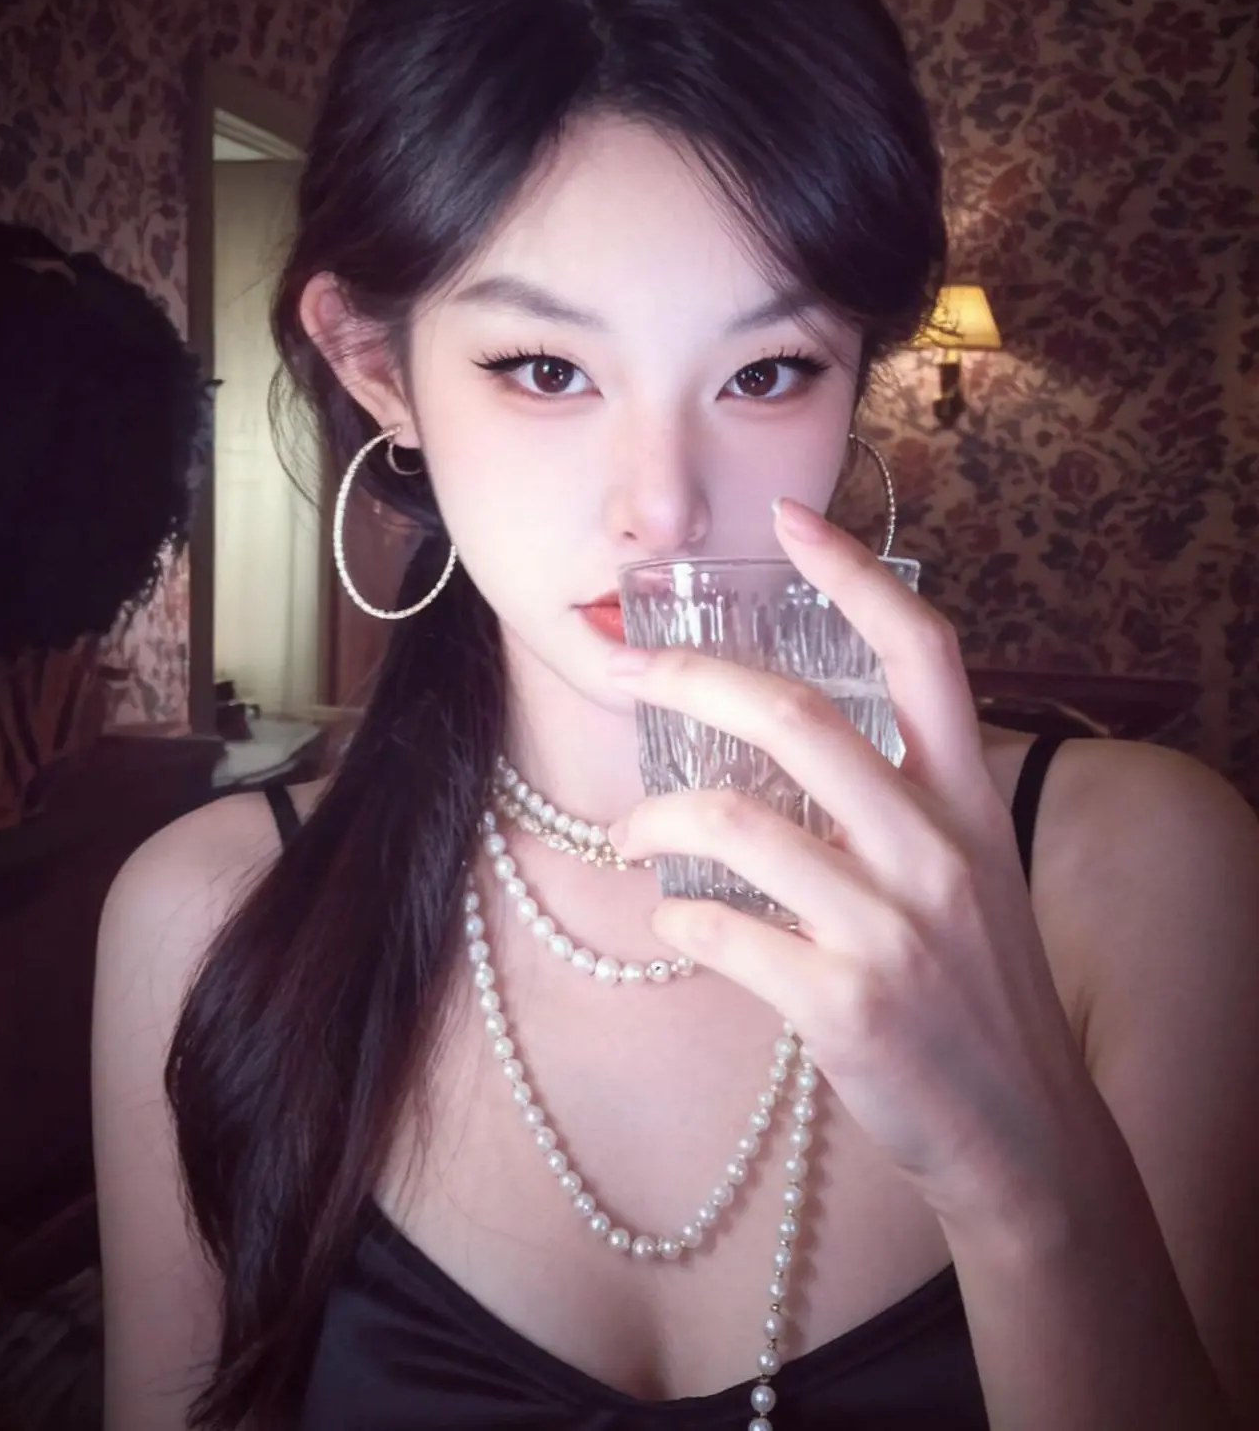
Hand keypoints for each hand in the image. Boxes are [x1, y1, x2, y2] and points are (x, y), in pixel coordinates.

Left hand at [606, 499, 1103, 1242]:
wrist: (1026, 1133)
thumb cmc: (976, 986)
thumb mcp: (970, 870)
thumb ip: (902, 796)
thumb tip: (782, 732)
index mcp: (971, 796)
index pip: (921, 649)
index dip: (854, 573)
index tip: (790, 516)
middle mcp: (938, 845)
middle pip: (797, 716)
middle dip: (690, 676)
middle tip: (624, 668)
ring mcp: (893, 926)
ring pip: (734, 824)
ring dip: (655, 820)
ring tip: (630, 836)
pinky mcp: (846, 1003)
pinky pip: (721, 932)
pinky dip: (677, 920)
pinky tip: (675, 923)